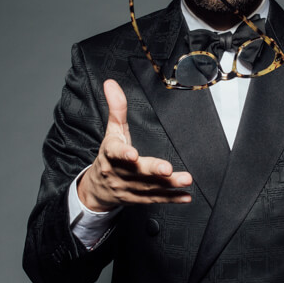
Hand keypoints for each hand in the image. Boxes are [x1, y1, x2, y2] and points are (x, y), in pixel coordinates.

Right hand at [77, 79, 193, 211]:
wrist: (98, 189)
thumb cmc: (109, 156)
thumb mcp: (111, 131)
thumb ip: (116, 108)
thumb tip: (111, 83)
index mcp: (111, 154)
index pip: (115, 152)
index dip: (123, 154)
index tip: (132, 154)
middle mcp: (119, 173)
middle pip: (136, 171)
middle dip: (152, 170)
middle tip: (167, 169)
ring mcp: (129, 188)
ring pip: (149, 187)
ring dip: (168, 184)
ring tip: (186, 179)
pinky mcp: (139, 199)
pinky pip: (155, 199)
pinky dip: (171, 199)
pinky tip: (185, 196)